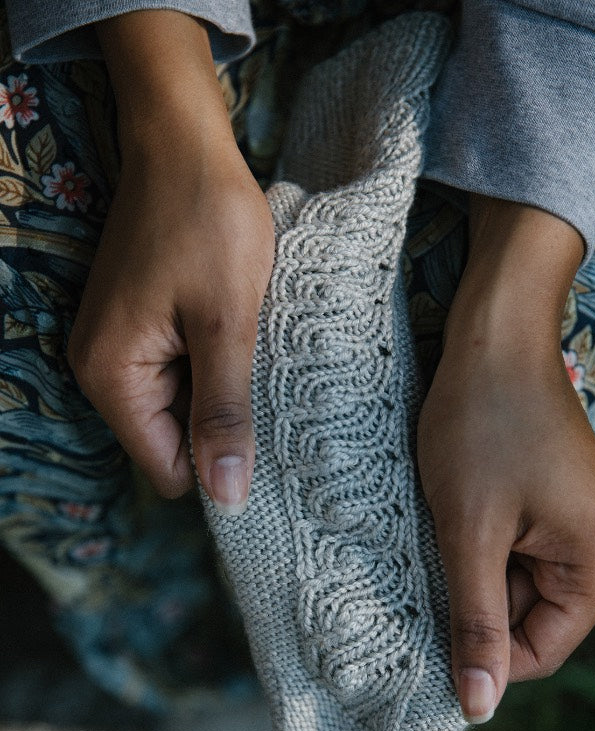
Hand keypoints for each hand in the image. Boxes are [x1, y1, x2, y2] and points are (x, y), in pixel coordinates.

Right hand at [67, 12, 274, 507]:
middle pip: (172, 440)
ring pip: (181, 406)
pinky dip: (212, 362)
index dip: (215, 464)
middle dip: (220, 422)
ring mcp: (119, 347)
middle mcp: (103, 371)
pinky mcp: (139, 326)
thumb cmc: (208, 222)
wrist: (184, 142)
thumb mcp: (227, 324)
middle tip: (267, 382)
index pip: (167, 468)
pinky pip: (180, 372)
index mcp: (114, 378)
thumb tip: (225, 499)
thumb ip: (224, 412)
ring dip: (221, 388)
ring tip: (253, 349)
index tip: (263, 436)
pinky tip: (237, 332)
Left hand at [417, 197, 594, 723]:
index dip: (479, 656)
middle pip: (530, 620)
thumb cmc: (482, 426)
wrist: (495, 336)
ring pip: (516, 586)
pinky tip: (451, 518)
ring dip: (470, 572)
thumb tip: (478, 708)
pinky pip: (516, 552)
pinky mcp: (557, 504)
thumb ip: (476, 622)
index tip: (423, 637)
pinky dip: (478, 546)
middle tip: (422, 573)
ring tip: (438, 534)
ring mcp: (583, 525)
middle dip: (472, 605)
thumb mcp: (470, 533)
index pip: (538, 652)